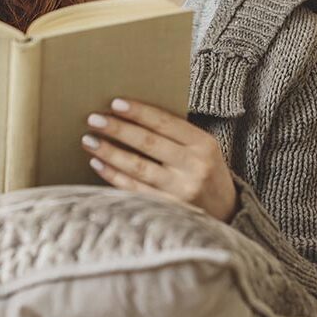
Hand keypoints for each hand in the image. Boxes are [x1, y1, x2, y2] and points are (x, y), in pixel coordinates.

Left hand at [81, 98, 239, 223]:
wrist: (227, 213)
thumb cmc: (207, 173)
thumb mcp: (203, 149)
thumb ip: (177, 135)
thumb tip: (131, 117)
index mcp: (204, 145)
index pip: (166, 123)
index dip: (139, 112)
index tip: (115, 103)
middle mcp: (194, 167)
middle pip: (148, 143)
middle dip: (118, 129)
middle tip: (94, 119)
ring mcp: (181, 191)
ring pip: (138, 167)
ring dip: (109, 152)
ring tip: (89, 140)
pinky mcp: (169, 209)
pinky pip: (135, 189)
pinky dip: (113, 176)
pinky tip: (98, 163)